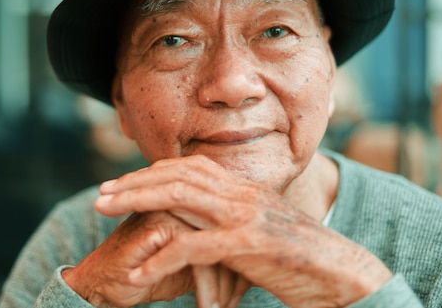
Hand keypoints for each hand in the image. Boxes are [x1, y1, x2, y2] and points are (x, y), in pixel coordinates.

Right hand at [62, 210, 247, 307]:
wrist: (107, 282)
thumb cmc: (154, 273)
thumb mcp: (193, 263)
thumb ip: (218, 253)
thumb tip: (251, 269)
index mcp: (197, 200)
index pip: (236, 229)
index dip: (245, 263)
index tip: (251, 291)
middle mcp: (185, 197)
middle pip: (229, 236)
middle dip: (239, 275)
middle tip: (238, 304)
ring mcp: (170, 207)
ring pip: (214, 247)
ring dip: (222, 285)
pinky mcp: (156, 225)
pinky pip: (192, 256)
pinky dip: (204, 286)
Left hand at [95, 155, 392, 307]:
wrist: (342, 275)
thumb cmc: (299, 261)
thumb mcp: (259, 234)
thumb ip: (229, 225)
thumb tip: (199, 227)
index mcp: (244, 187)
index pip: (189, 167)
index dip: (152, 172)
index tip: (122, 184)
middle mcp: (242, 192)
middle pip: (176, 175)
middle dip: (133, 182)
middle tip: (100, 194)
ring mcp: (246, 214)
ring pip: (179, 196)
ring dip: (136, 202)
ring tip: (101, 210)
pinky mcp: (250, 242)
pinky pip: (196, 245)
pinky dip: (163, 257)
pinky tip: (139, 273)